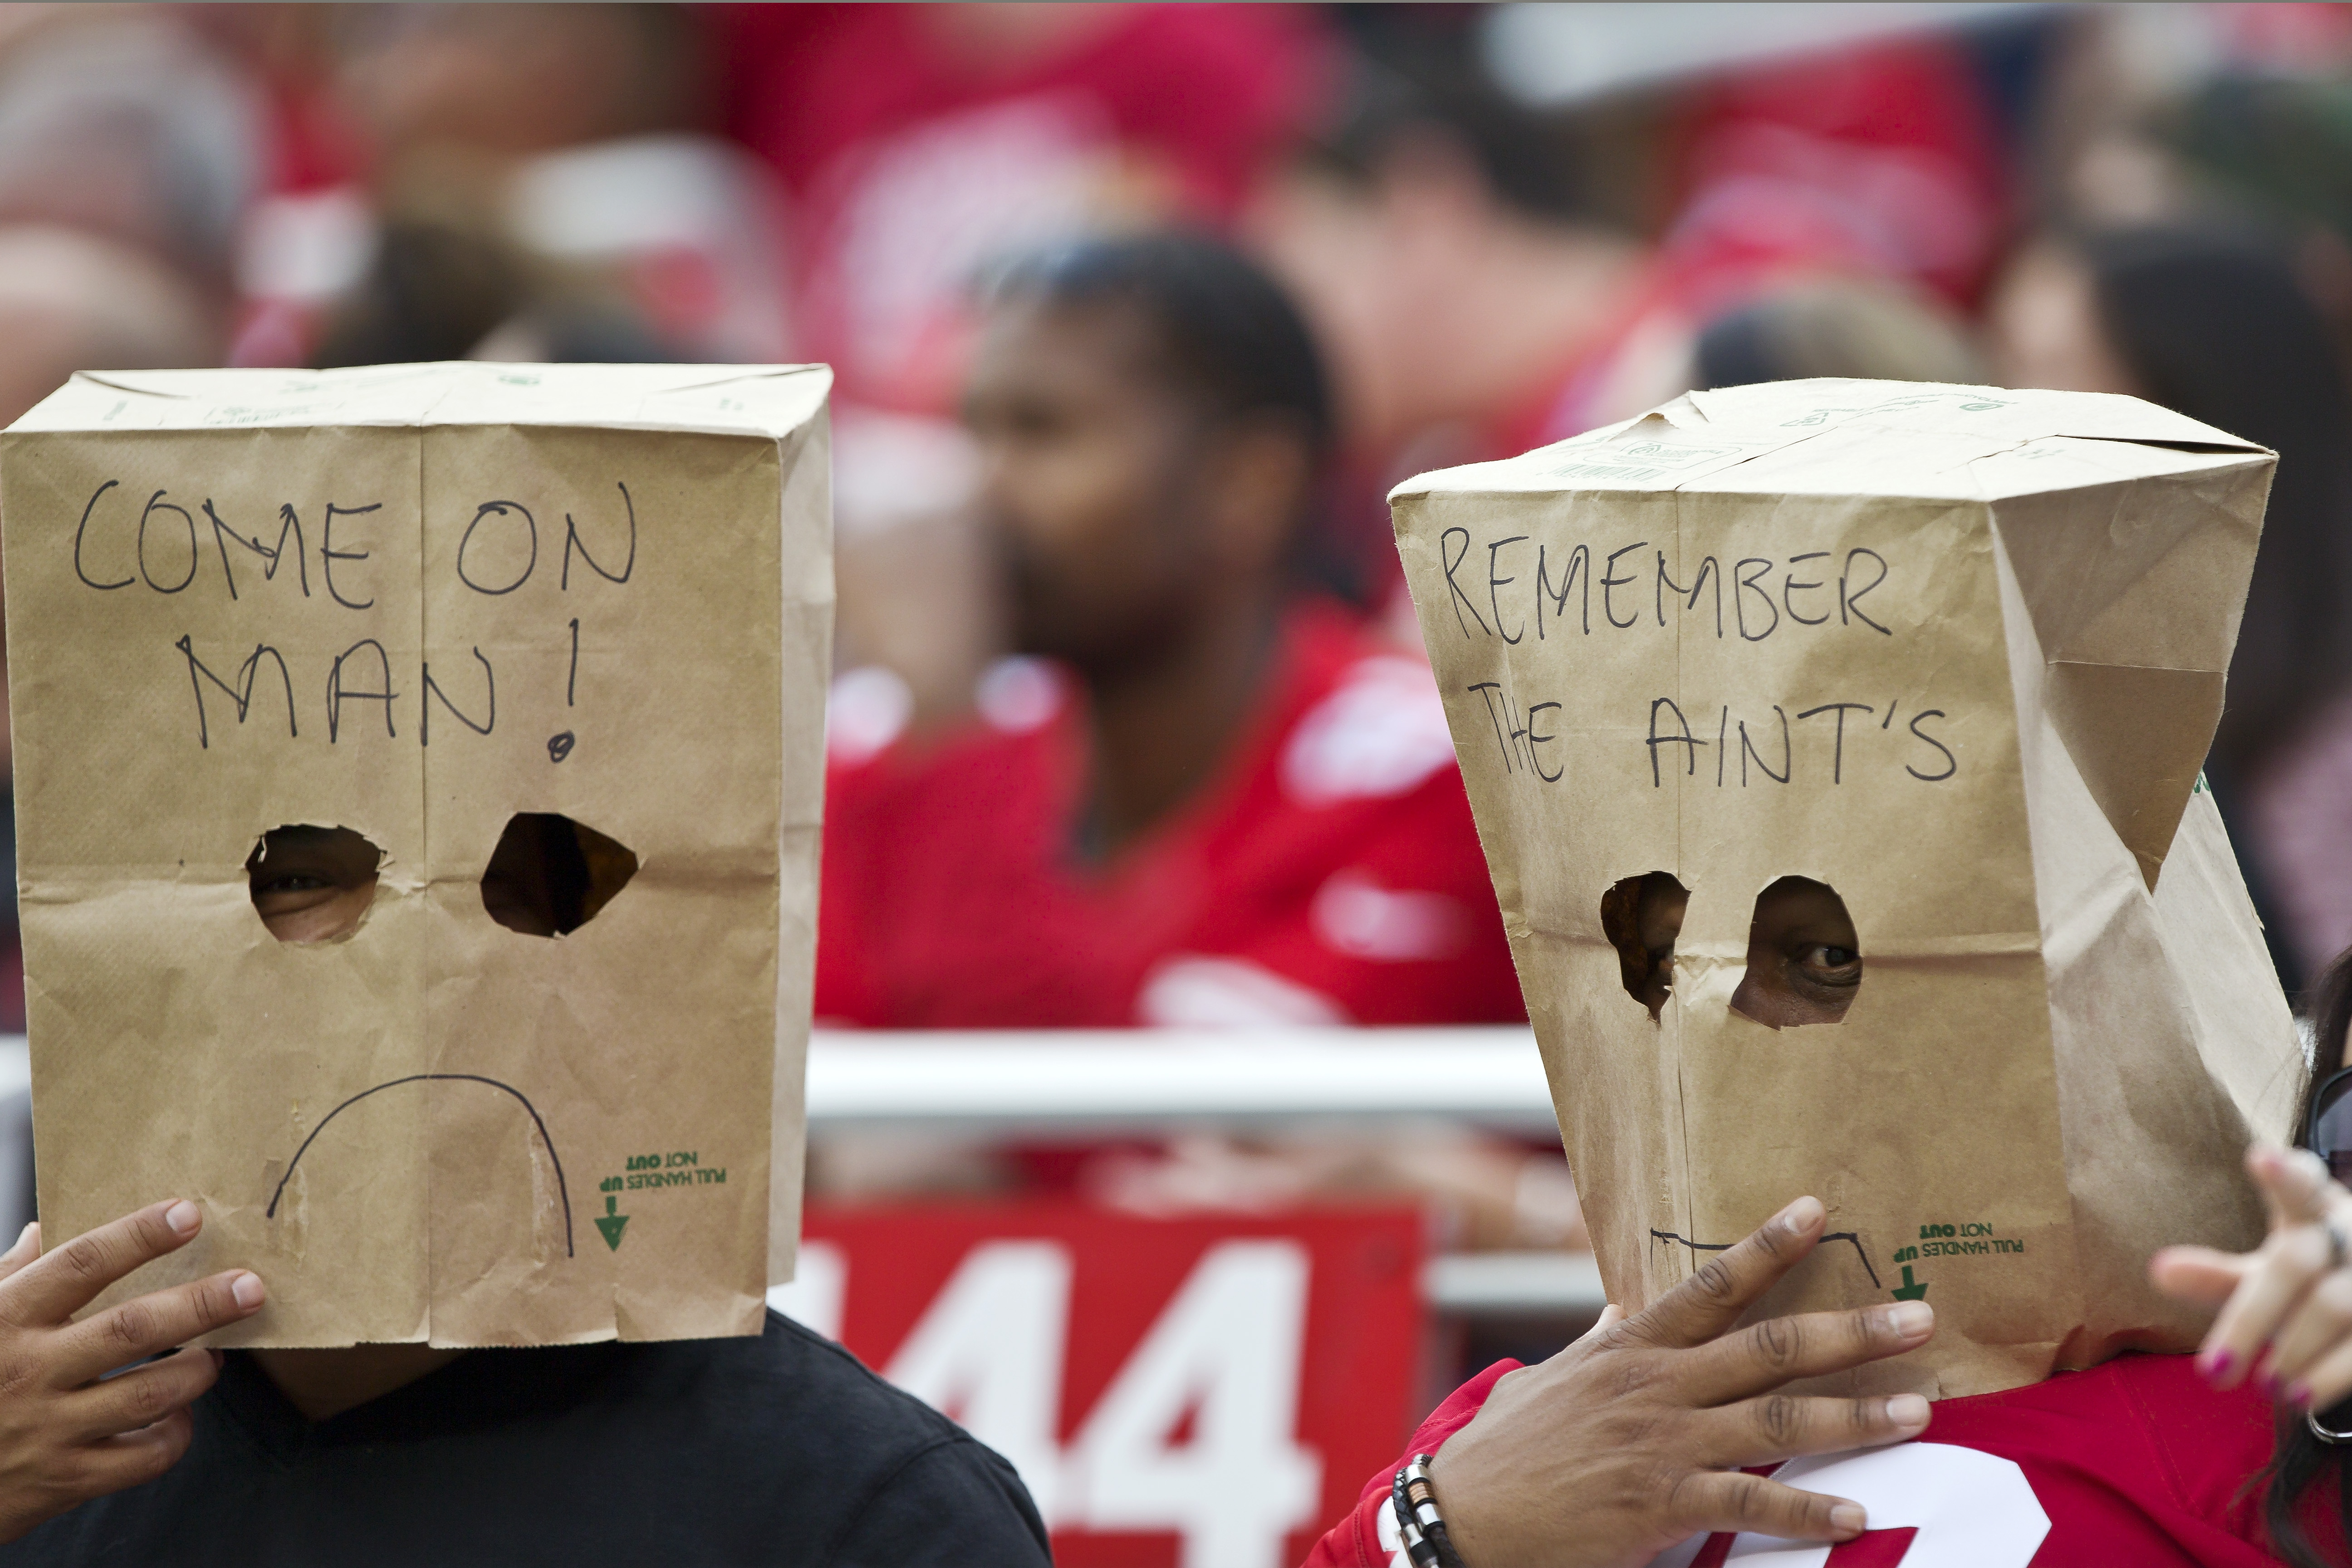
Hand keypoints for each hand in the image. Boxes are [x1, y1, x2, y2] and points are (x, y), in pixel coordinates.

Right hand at [0, 1200, 266, 1541]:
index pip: (82, 1264)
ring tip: (216, 1355)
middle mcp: (31, 1370)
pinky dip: (175, 1435)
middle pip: (133, 1329)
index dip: (138, 1236)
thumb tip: (44, 1231)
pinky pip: (142, 1458)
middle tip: (250, 1287)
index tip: (188, 1215)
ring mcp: (49, 1428)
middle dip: (201, 1305)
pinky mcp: (63, 1479)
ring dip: (197, 1371)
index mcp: (7, 1319)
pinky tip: (178, 1415)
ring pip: (149, 1394)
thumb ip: (8, 1276)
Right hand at [1428, 1195, 1935, 1567]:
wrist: (1463, 1517)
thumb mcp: (1548, 1378)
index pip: (1709, 1285)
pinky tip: (1857, 1512)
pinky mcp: (1661, 1503)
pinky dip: (1807, 1509)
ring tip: (1917, 1410)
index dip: (1766, 1247)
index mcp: (1628, 1348)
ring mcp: (1662, 1444)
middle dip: (1850, 1330)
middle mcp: (1655, 1387)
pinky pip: (1751, 1504)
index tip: (1817, 1210)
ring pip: (1777, 1421)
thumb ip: (1596, 1341)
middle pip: (1767, 1347)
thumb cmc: (1505, 1451)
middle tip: (1917, 1315)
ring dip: (1854, 1416)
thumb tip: (1620, 1304)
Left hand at [2152, 1142, 2351, 1409]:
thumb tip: (2158, 1271)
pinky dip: (2334, 1374)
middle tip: (2212, 1372)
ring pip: (2337, 1306)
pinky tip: (2302, 1398)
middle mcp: (2349, 1231)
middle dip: (2251, 1318)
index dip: (2286, 1175)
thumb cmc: (2310, 1280)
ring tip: (2263, 1387)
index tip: (2263, 1158)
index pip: (2301, 1184)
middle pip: (2297, 1263)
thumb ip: (2218, 1277)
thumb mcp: (2266, 1274)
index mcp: (2315, 1207)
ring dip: (2295, 1350)